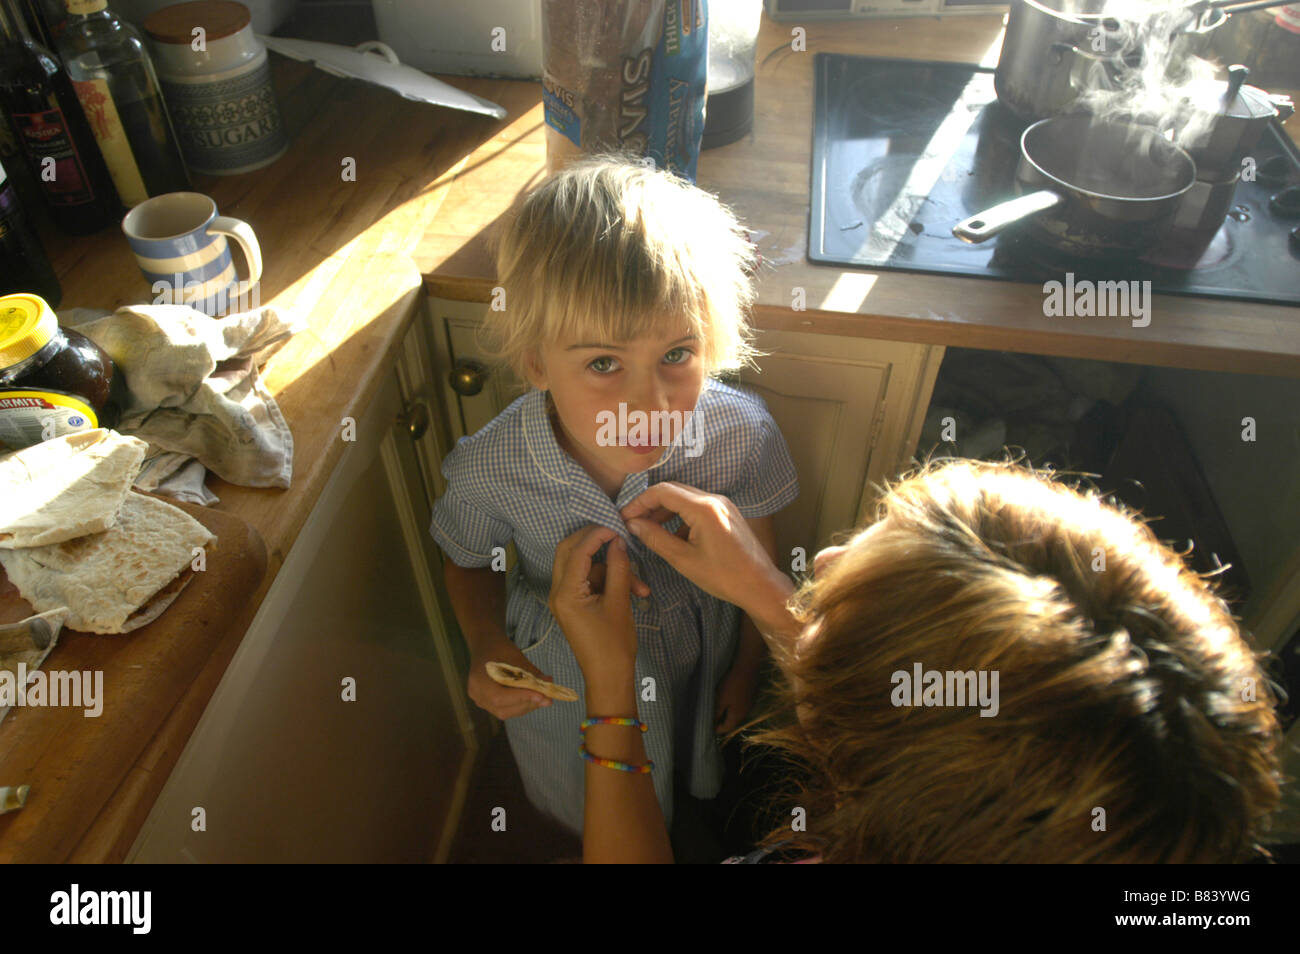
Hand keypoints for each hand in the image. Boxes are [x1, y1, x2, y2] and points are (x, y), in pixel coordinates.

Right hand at [467, 639, 554, 719]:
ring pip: (506, 712)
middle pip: (503, 708)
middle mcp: (476, 694)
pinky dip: (521, 705)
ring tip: (543, 697)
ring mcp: (481, 701)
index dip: (521, 698)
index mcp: (478, 680)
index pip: (499, 697)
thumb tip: (549, 683)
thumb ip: (530, 672)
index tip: (541, 696)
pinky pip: (505, 709)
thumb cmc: (499, 648)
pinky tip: (533, 698)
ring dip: (527, 706)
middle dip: (527, 704)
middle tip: (548, 698)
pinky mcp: (487, 704)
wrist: (485, 645)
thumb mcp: (515, 656)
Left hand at [548, 525, 638, 678]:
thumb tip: (618, 540)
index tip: (617, 527)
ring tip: (640, 586)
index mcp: (565, 593)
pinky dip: (609, 582)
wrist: (609, 677)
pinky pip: (589, 581)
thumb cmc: (614, 643)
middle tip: (617, 535)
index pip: (577, 551)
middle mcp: (558, 592)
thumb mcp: (619, 602)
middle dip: (594, 541)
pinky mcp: (574, 603)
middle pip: (569, 552)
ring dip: (611, 569)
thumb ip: (618, 568)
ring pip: (584, 568)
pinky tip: (635, 591)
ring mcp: (564, 598)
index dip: (597, 535)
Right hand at [620, 482, 792, 627]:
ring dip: (665, 511)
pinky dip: (680, 517)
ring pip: (685, 498)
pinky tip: (672, 536)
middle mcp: (714, 499)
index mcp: (703, 508)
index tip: (624, 517)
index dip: (639, 501)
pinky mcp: (727, 513)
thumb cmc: (724, 576)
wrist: (760, 585)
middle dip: (650, 505)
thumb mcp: (684, 560)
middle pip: (673, 491)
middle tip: (633, 523)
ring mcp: (722, 504)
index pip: (663, 491)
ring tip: (648, 530)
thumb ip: (656, 538)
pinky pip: (697, 507)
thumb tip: (633, 524)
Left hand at [714, 659, 759, 734]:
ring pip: (737, 714)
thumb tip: (713, 724)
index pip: (726, 728)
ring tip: (719, 709)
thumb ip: (717, 713)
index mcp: (737, 716)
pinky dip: (734, 706)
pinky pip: (742, 706)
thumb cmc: (731, 685)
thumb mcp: (720, 700)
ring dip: (728, 714)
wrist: (747, 668)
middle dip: (722, 722)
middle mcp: (745, 713)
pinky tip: (729, 699)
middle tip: (712, 718)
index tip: (708, 726)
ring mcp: (750, 705)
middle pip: (732, 722)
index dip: (717, 729)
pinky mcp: (752, 697)